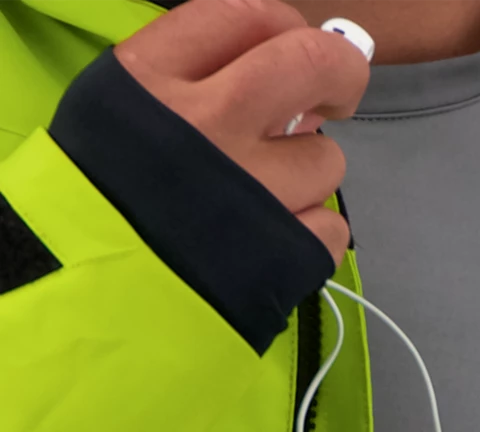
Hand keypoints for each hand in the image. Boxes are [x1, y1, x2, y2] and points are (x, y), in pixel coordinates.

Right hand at [114, 0, 369, 266]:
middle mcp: (208, 124)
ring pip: (326, 159)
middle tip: (335, 96)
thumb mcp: (121, 115)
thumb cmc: (105, 205)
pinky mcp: (284, 255)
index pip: (248, 15)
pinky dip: (311, 236)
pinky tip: (274, 245)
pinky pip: (330, 227)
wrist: (86, 301)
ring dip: (309, 177)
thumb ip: (192, 82)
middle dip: (339, 74)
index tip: (297, 51)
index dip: (288, 29)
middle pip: (311, 63)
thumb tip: (278, 80)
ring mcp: (252, 193)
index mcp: (156, 78)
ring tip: (267, 201)